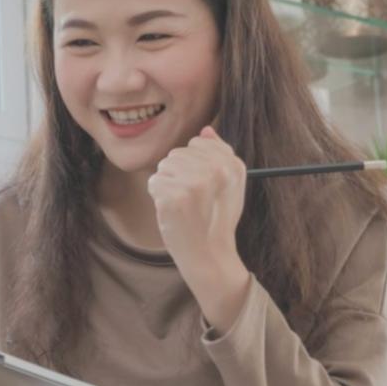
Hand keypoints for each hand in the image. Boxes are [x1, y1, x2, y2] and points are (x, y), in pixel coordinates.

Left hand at [147, 126, 251, 330]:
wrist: (209, 255)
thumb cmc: (216, 219)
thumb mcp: (230, 185)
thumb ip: (219, 155)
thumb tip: (205, 130)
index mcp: (232, 164)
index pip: (197, 142)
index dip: (194, 165)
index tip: (204, 187)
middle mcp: (216, 170)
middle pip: (178, 153)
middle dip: (179, 174)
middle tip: (193, 200)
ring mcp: (194, 183)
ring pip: (164, 166)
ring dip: (168, 185)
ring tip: (183, 205)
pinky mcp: (174, 197)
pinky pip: (154, 182)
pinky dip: (158, 197)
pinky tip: (173, 212)